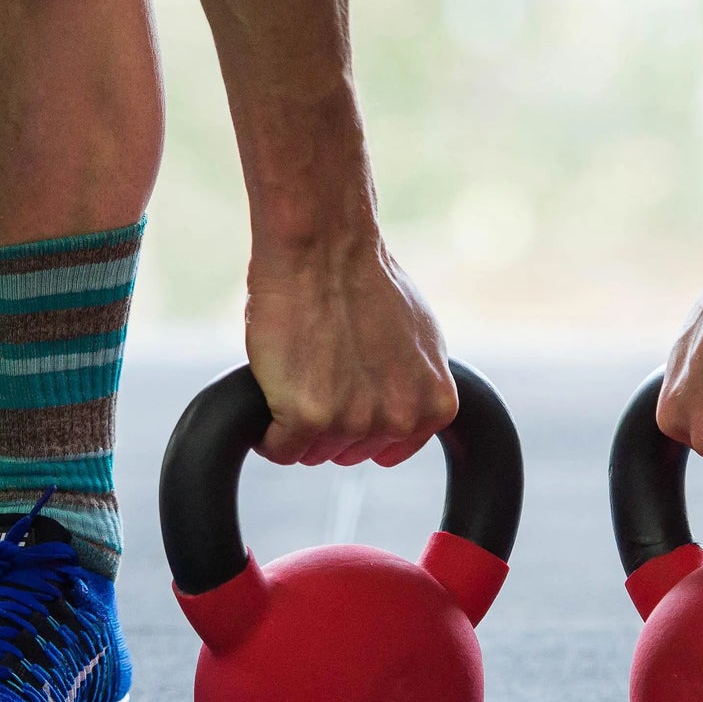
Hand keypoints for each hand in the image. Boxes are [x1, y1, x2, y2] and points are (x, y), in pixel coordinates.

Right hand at [245, 231, 456, 467]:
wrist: (323, 249)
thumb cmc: (363, 279)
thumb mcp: (418, 337)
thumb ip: (415, 383)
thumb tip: (402, 405)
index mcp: (435, 403)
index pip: (391, 448)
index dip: (361, 421)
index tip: (345, 393)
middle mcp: (401, 418)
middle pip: (349, 452)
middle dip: (329, 420)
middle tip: (318, 369)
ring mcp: (354, 422)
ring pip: (313, 452)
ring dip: (297, 423)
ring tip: (298, 370)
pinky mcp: (307, 419)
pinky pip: (279, 450)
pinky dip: (267, 431)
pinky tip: (271, 393)